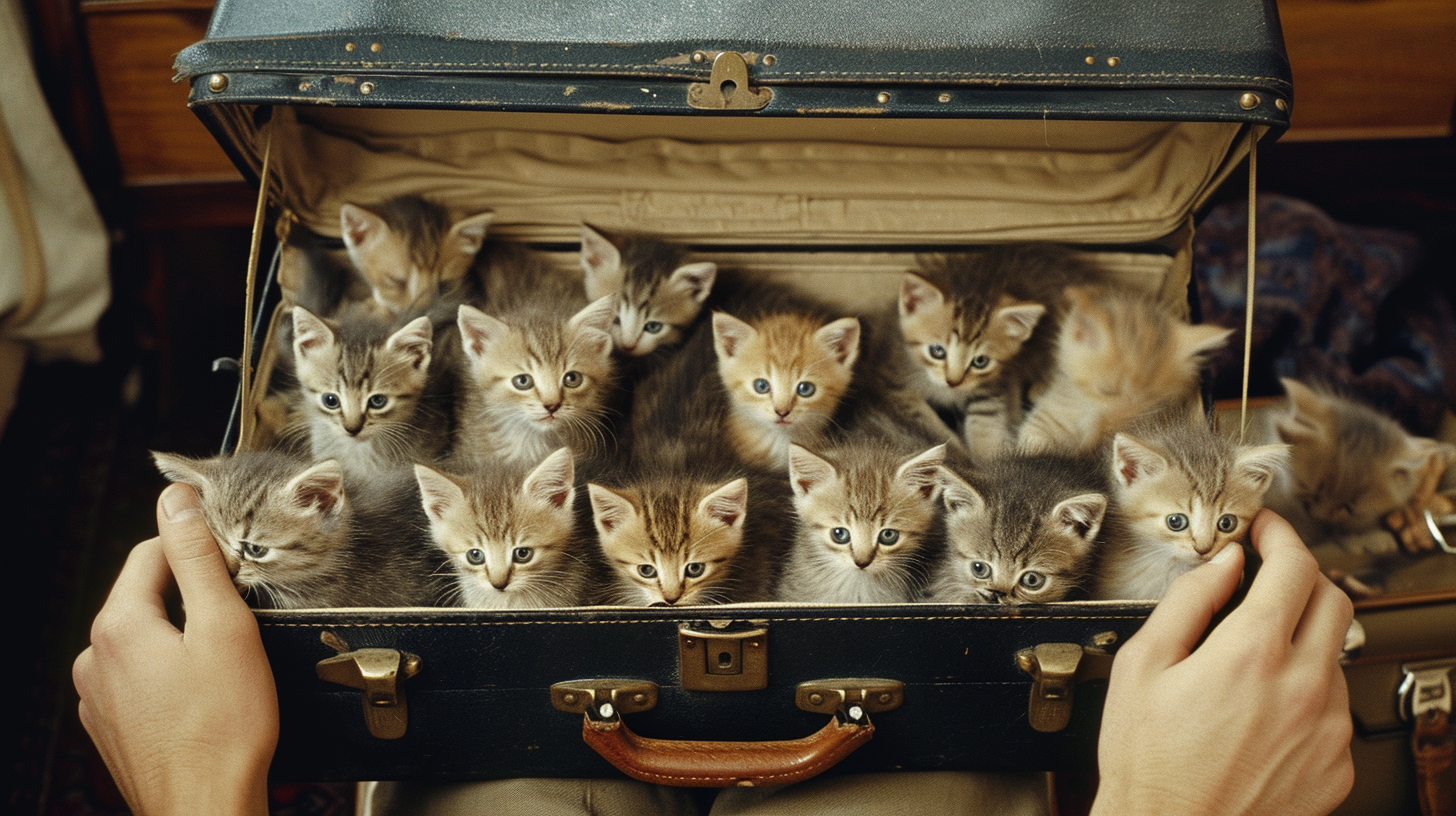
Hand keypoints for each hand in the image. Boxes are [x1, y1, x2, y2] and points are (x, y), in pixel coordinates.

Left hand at [73, 483, 276, 815]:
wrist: (205, 808)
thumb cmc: (224, 729)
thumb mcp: (224, 628)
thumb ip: (197, 559)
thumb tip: (177, 502)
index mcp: (119, 626)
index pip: (151, 554)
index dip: (197, 549)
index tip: (234, 563)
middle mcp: (95, 658)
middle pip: (146, 597)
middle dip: (192, 596)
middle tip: (239, 618)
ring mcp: (97, 698)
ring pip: (144, 640)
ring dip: (181, 638)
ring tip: (226, 665)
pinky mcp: (110, 728)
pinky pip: (139, 680)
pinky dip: (171, 676)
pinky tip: (205, 697)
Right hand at [1092, 509, 1353, 815]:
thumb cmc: (1148, 761)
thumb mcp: (1143, 665)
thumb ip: (1188, 601)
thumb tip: (1223, 563)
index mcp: (1250, 654)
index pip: (1294, 567)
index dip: (1280, 536)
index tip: (1267, 531)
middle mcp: (1302, 687)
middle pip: (1335, 600)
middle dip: (1303, 576)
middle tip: (1271, 577)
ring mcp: (1327, 728)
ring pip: (1336, 654)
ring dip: (1304, 638)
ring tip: (1255, 658)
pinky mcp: (1336, 762)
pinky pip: (1334, 707)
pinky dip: (1307, 691)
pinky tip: (1265, 706)